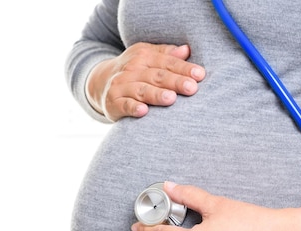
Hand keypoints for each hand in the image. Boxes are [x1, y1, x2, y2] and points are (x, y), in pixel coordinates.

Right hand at [86, 43, 205, 120]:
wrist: (100, 82)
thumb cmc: (134, 70)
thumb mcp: (148, 56)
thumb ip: (167, 54)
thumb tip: (187, 50)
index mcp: (144, 56)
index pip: (167, 62)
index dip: (184, 68)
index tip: (200, 75)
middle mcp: (132, 69)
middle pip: (157, 76)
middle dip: (175, 81)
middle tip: (191, 88)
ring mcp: (121, 86)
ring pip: (142, 90)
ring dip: (156, 94)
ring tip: (171, 98)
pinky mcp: (113, 102)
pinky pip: (124, 105)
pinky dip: (133, 108)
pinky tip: (143, 111)